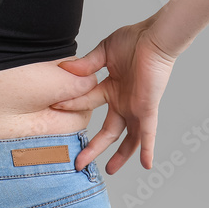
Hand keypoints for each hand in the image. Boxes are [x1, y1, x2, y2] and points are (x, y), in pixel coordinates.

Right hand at [50, 23, 176, 174]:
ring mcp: (135, 107)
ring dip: (120, 155)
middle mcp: (123, 102)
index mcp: (111, 89)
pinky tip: (146, 164)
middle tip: (80, 162)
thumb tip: (65, 70)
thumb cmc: (133, 39)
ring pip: (128, 138)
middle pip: (108, 131)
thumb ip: (86, 64)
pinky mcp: (147, 108)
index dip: (71, 106)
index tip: (55, 108)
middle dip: (94, 148)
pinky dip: (147, 148)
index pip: (87, 103)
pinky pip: (148, 133)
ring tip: (110, 170)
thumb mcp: (104, 52)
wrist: (153, 37)